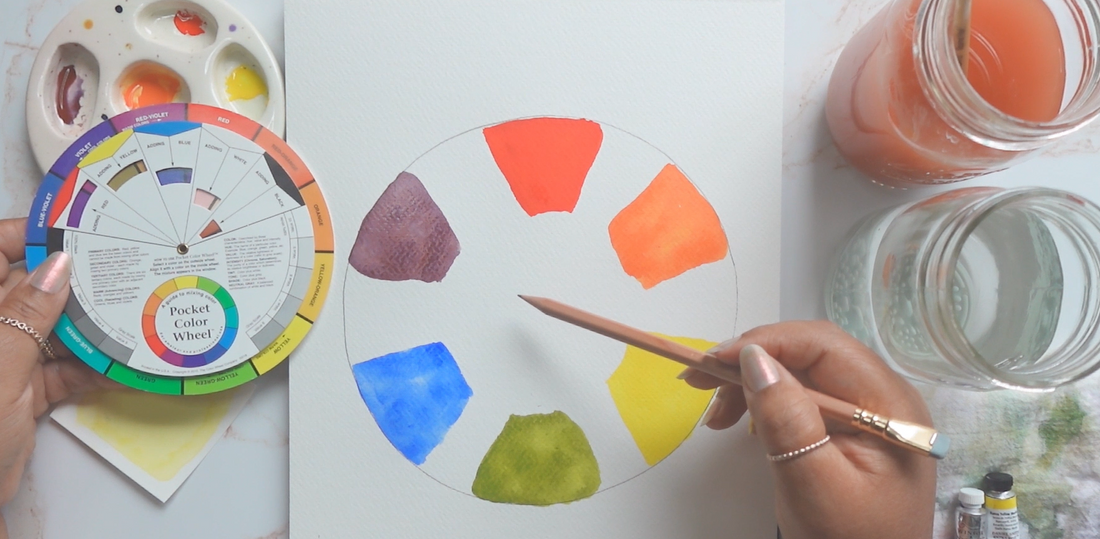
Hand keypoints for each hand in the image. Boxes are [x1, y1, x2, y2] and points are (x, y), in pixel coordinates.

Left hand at [0, 218, 114, 538]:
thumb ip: (26, 317)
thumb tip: (59, 265)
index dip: (31, 235)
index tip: (79, 226)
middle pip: (32, 290)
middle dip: (78, 280)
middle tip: (127, 264)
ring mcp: (4, 363)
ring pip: (53, 330)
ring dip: (94, 327)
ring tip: (138, 310)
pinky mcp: (20, 396)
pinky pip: (64, 371)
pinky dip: (94, 369)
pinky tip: (127, 364)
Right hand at [682, 321, 935, 538]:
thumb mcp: (814, 486)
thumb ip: (787, 421)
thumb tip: (752, 357)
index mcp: (887, 402)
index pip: (822, 344)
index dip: (765, 342)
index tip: (713, 361)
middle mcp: (880, 396)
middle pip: (808, 353)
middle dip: (751, 362)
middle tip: (698, 383)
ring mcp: (864, 412)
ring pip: (799, 373)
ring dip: (752, 383)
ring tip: (715, 417)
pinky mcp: (846, 429)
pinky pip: (801, 398)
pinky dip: (765, 403)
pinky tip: (741, 423)